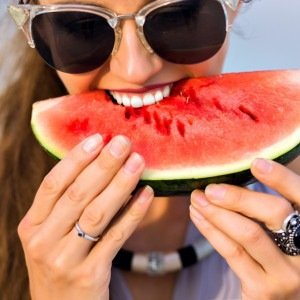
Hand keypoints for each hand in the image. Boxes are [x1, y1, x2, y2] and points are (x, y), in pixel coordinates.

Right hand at [18, 134, 153, 299]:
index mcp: (31, 225)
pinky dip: (133, 213)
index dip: (76, 159)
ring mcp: (64, 259)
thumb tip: (98, 163)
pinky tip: (147, 194)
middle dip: (103, 165)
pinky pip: (116, 237)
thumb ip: (67, 204)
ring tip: (138, 162)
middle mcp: (43, 241)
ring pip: (97, 213)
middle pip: (77, 194)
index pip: (53, 183)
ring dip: (120, 184)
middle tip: (124, 143)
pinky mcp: (89, 275)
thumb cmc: (61, 261)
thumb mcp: (52, 234)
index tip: (98, 138)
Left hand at [190, 159, 299, 298]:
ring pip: (249, 233)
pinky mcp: (265, 289)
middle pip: (275, 213)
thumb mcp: (280, 231)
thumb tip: (232, 177)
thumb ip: (266, 208)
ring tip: (197, 198)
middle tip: (211, 188)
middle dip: (238, 196)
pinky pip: (232, 252)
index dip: (281, 178)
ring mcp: (288, 273)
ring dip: (217, 212)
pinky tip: (197, 216)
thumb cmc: (275, 256)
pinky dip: (211, 230)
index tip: (255, 163)